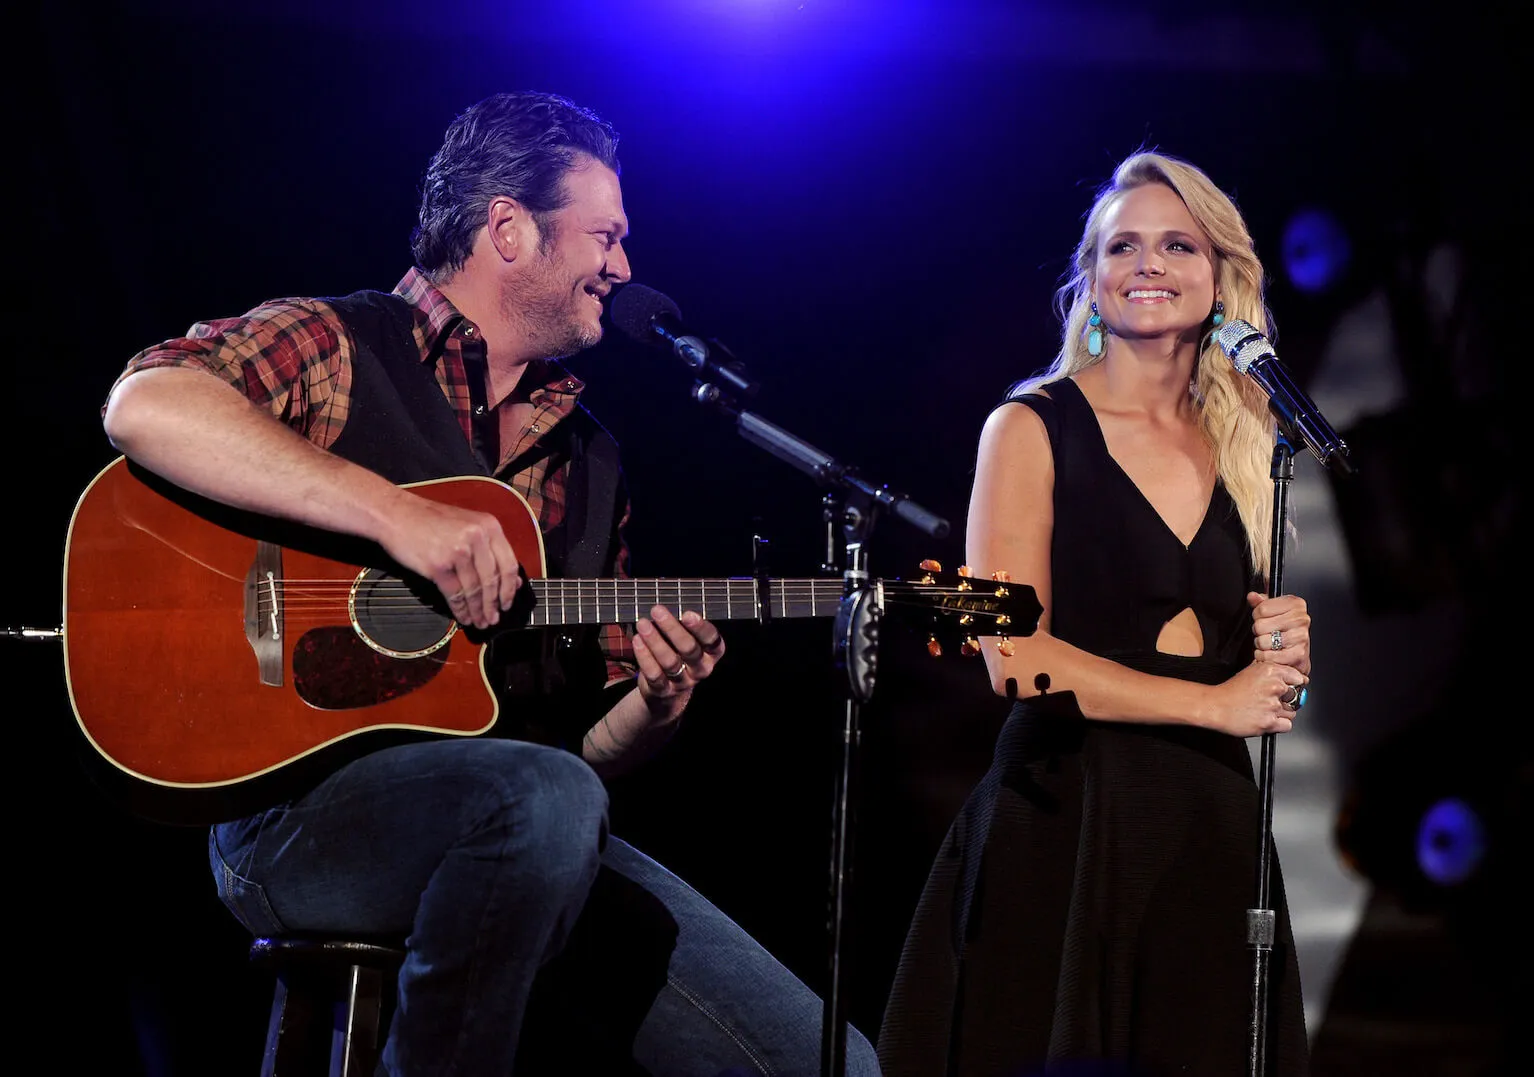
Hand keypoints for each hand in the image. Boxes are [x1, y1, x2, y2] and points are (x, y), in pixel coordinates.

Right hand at [377, 490, 520, 628]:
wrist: (395, 513)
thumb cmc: (429, 520)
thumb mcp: (467, 525)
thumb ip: (489, 550)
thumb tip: (511, 579)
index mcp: (489, 526)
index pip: (508, 564)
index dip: (509, 589)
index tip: (507, 603)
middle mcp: (477, 537)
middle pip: (492, 580)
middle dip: (493, 604)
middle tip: (493, 619)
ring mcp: (458, 551)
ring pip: (474, 589)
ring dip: (477, 610)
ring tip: (479, 622)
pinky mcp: (439, 565)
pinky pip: (455, 593)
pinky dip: (460, 609)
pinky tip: (463, 617)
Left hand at [633, 605, 725, 704]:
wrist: (669, 690)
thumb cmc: (678, 653)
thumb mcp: (687, 640)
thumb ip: (682, 626)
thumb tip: (667, 607)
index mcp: (711, 653)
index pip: (712, 640)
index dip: (701, 627)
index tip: (687, 614)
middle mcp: (701, 668)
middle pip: (689, 649)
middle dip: (672, 628)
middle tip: (657, 611)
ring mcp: (683, 682)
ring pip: (670, 661)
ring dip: (655, 640)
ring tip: (642, 624)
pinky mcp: (664, 690)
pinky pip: (654, 674)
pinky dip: (645, 657)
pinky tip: (637, 640)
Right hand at [1208, 659, 1307, 736]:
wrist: (1215, 706)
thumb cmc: (1230, 690)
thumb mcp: (1251, 671)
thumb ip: (1271, 671)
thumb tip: (1290, 675)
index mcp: (1271, 671)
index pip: (1298, 678)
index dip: (1294, 685)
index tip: (1290, 689)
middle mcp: (1274, 686)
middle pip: (1296, 697)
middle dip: (1286, 701)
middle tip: (1271, 702)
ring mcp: (1272, 705)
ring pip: (1292, 713)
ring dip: (1281, 714)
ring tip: (1264, 711)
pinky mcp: (1269, 722)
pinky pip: (1287, 726)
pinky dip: (1278, 725)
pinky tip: (1265, 719)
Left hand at [1248, 591, 1310, 676]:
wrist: (1297, 653)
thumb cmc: (1285, 631)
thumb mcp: (1274, 611)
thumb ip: (1261, 603)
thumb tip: (1252, 596)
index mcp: (1296, 604)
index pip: (1262, 608)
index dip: (1257, 616)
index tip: (1265, 619)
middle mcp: (1301, 619)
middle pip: (1260, 625)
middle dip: (1259, 632)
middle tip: (1268, 633)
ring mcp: (1301, 637)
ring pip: (1263, 641)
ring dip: (1262, 645)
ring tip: (1271, 643)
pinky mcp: (1298, 654)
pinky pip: (1268, 655)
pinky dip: (1264, 656)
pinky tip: (1272, 652)